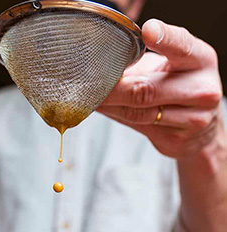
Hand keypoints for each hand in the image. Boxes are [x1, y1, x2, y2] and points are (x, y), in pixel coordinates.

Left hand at [97, 19, 223, 158]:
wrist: (201, 126)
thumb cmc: (179, 86)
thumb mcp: (169, 66)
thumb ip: (143, 64)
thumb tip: (102, 66)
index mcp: (200, 60)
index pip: (181, 46)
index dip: (164, 39)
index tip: (148, 32)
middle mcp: (201, 89)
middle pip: (146, 89)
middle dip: (112, 89)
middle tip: (89, 85)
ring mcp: (192, 119)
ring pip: (138, 112)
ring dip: (109, 105)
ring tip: (91, 97)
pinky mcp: (175, 139)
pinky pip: (137, 126)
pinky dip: (116, 116)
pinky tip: (106, 109)